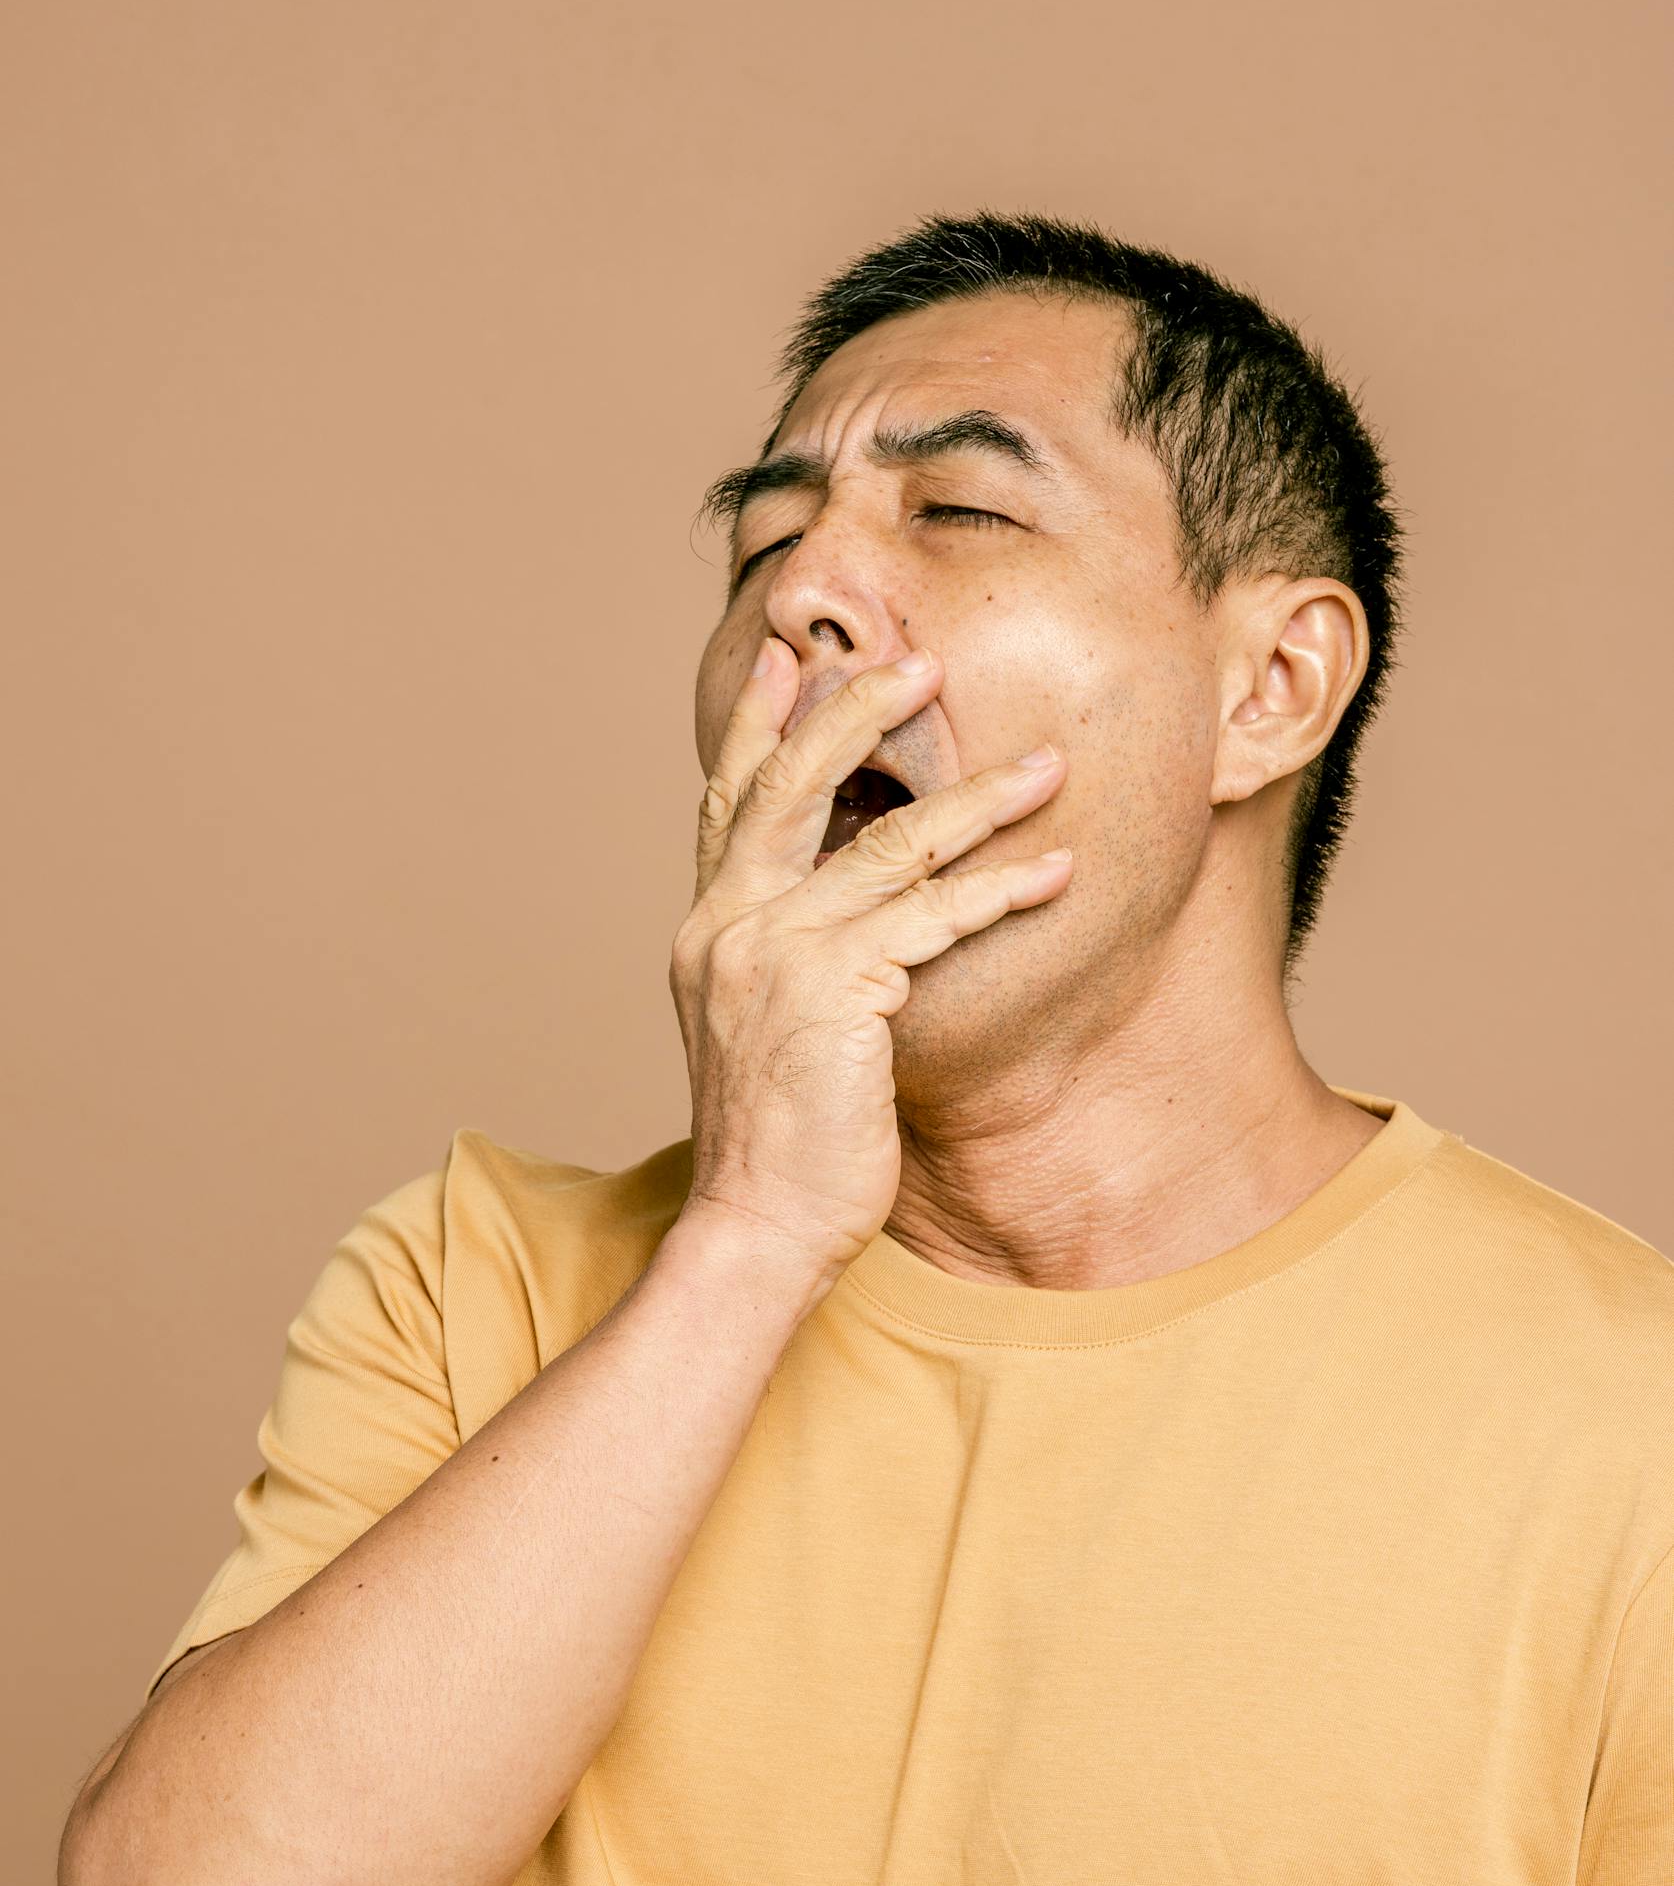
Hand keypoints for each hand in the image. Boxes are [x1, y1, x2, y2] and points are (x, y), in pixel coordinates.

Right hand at [668, 637, 1071, 1285]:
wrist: (755, 1228)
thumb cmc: (778, 1147)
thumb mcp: (763, 1033)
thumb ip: (787, 963)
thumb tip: (844, 924)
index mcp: (708, 932)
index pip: (729, 804)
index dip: (757, 726)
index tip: (782, 657)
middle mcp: (730, 927)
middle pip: (797, 786)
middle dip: (861, 710)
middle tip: (922, 659)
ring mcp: (777, 953)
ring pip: (890, 845)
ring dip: (979, 799)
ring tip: (1046, 767)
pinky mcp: (835, 991)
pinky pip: (934, 917)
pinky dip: (1002, 891)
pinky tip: (1056, 871)